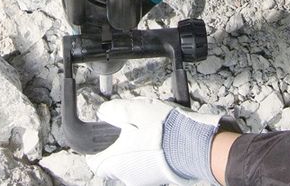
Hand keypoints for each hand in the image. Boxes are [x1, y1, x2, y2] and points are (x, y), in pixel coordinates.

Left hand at [85, 98, 222, 185]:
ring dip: (136, 147)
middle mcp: (127, 175)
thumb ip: (114, 110)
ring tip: (150, 127)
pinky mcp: (161, 177)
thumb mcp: (135, 110)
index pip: (93, 160)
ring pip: (132, 162)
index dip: (95, 147)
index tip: (101, 135)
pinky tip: (162, 136)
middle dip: (119, 144)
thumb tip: (103, 111)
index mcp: (115, 162)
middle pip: (114, 161)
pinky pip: (149, 165)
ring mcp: (145, 179)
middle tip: (130, 126)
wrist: (197, 145)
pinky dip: (151, 152)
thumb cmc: (165, 130)